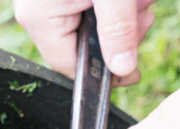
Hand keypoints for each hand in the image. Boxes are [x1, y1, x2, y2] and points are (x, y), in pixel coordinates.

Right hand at [14, 0, 154, 79]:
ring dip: (118, 17)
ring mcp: (43, 1)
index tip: (133, 71)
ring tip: (138, 0)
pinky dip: (109, 4)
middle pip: (81, 47)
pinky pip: (85, 9)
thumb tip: (122, 69)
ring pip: (87, 27)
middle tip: (143, 17)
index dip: (105, 71)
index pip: (71, 66)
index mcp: (40, 19)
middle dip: (118, 36)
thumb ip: (118, 30)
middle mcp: (36, 13)